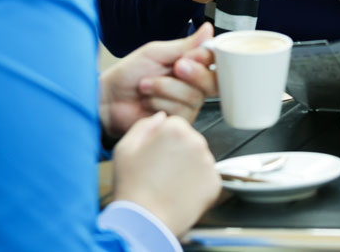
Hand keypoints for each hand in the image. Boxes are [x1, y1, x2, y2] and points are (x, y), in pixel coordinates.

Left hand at [99, 23, 216, 137]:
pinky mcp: (179, 121)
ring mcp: (188, 104)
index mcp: (191, 64)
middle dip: (193, 74)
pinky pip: (182, 111)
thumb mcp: (156, 53)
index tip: (192, 56)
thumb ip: (185, 44)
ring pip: (195, 96)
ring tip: (146, 85)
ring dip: (166, 88)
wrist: (108, 99)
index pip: (215, 61)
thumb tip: (208, 29)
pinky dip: (160, 102)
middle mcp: (194, 85)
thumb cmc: (129, 74)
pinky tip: (148, 101)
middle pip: (212, 81)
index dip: (207, 59)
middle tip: (175, 68)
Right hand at [112, 112, 220, 235]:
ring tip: (168, 184)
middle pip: (189, 140)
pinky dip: (196, 184)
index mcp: (176, 130)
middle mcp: (197, 142)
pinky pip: (206, 178)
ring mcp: (209, 162)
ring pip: (198, 159)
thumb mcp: (125, 149)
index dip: (161, 140)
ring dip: (188, 167)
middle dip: (177, 152)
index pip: (174, 125)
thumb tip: (161, 117)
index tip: (155, 154)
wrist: (144, 222)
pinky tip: (179, 193)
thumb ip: (144, 126)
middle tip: (159, 172)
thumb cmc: (133, 187)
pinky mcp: (215, 183)